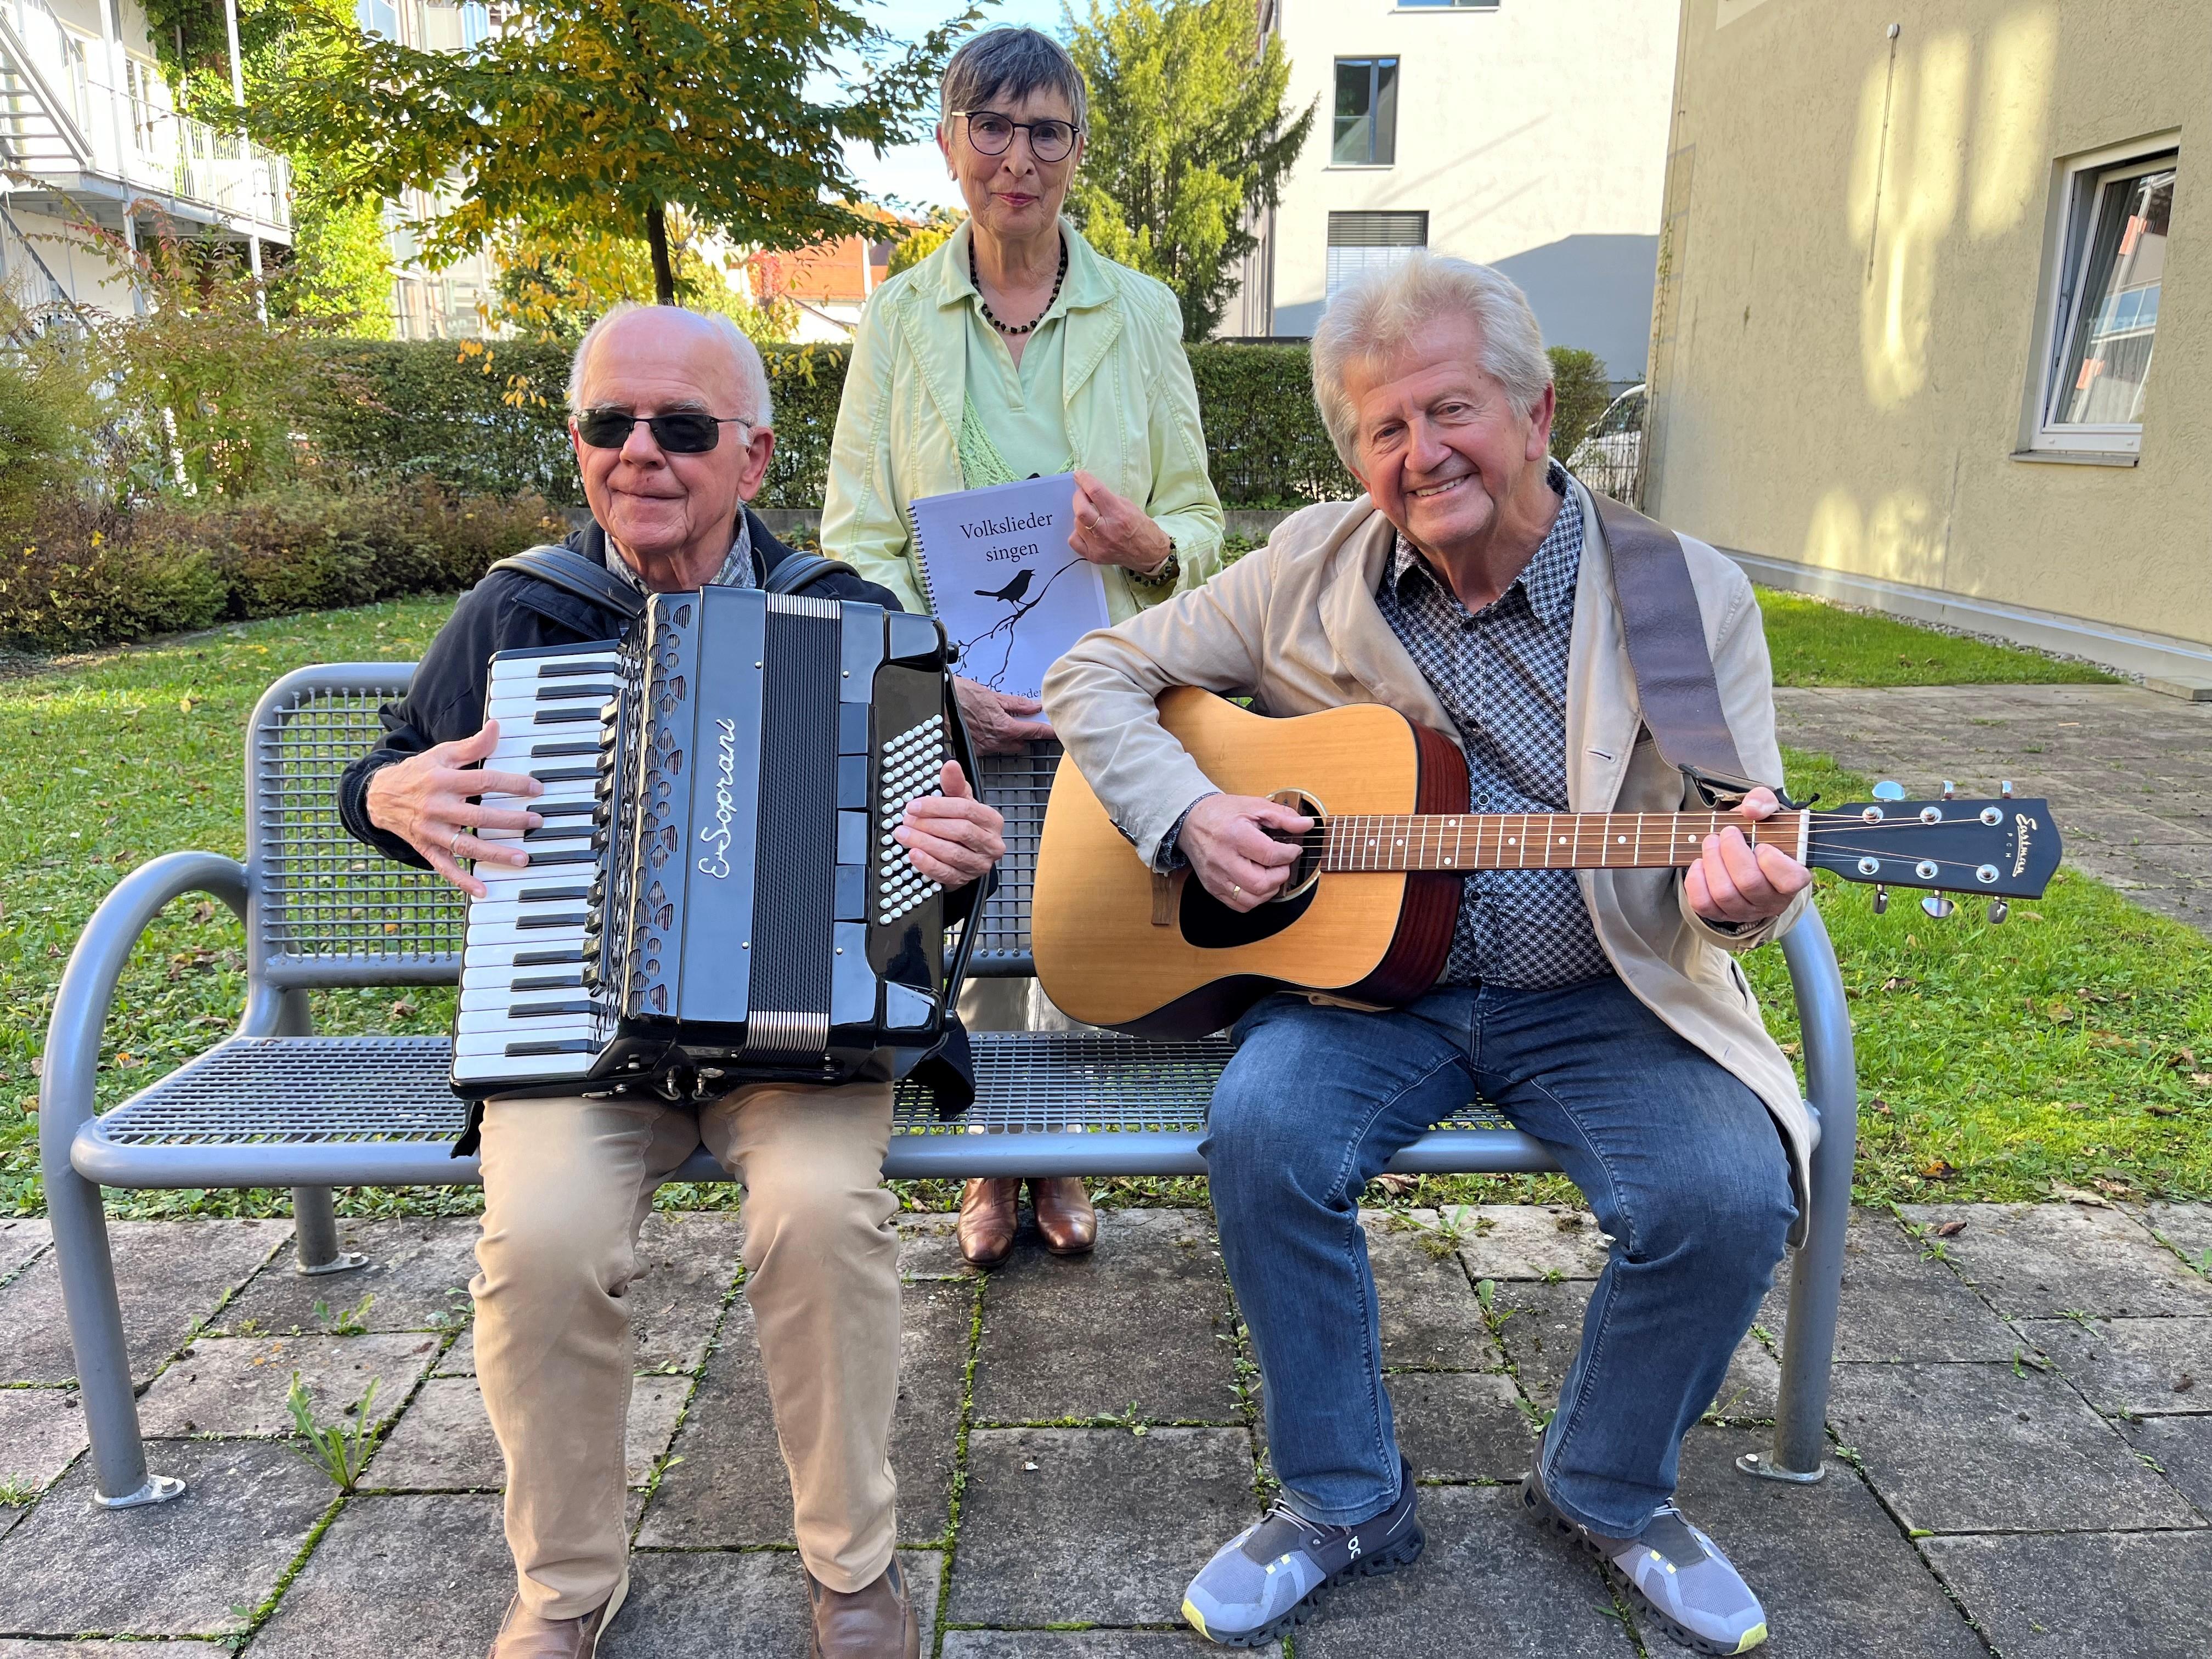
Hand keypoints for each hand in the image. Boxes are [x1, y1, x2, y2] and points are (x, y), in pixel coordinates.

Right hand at [363, 720, 541, 899]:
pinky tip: (482, 890)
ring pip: (466, 845)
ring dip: (495, 853)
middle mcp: (437, 807)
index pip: (484, 781)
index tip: (536, 789)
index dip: (512, 785)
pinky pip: (445, 867)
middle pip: (479, 816)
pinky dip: (463, 880)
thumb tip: (496, 727)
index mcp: (443, 781)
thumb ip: (472, 745)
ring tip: (522, 858)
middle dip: (511, 821)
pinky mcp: (426, 848)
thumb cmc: (417, 773)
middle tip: (536, 822)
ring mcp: (431, 831)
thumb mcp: (441, 754)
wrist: (379, 796)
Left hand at [897, 764, 1004, 887]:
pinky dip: (927, 864)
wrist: (968, 854)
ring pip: (952, 853)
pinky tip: (914, 854)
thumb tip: (950, 765)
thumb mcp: (962, 801)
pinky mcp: (965, 880)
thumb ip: (955, 784)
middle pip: (960, 831)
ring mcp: (979, 864)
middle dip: (929, 825)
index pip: (966, 810)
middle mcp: (991, 844)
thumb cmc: (964, 824)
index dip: (937, 807)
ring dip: (924, 843)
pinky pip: (946, 873)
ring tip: (904, 835)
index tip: (914, 806)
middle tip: (907, 821)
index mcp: (992, 821)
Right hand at [953, 674, 1053, 755]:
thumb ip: (1015, 704)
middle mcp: (996, 741)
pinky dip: (994, 739)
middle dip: (1025, 733)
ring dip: (1010, 737)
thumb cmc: (960, 697)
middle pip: (1022, 742)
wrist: (937, 705)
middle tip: (1025, 721)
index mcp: (1005, 727)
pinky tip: (988, 728)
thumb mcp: (992, 696)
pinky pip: (992, 747)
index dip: (1048, 731)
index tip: (1057, 732)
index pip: (1034, 732)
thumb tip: (1033, 706)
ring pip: (1007, 746)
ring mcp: (985, 748)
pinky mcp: (975, 751)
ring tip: (1003, 721)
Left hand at [1068, 470, 1171, 572]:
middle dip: (1078, 498)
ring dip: (1081, 516)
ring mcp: (1099, 546)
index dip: (1085, 480)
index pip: (1096, 492)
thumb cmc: (1141, 527)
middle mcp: (1108, 531)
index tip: (1079, 475)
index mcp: (1119, 515)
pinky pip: (1074, 540)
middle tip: (1082, 495)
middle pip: (1081, 510)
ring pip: (1077, 524)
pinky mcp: (1094, 556)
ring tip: (1091, 517)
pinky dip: (1078, 533)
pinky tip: (1087, 531)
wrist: (1149, 552)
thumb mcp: (1129, 506)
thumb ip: (1108, 498)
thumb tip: (1089, 490)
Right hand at [1178, 792, 1312, 912]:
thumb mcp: (1254, 805)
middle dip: (1280, 876)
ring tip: (1271, 874)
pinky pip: (1239, 905)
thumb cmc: (1222, 813)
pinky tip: (1258, 883)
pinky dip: (1255, 898)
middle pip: (1260, 883)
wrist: (1192, 821)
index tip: (1293, 849)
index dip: (1289, 854)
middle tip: (1282, 864)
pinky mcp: (1212, 887)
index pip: (1269, 855)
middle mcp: (1222, 859)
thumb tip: (1306, 825)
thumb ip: (1283, 816)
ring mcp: (1216, 877)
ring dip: (1269, 890)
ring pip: (1250, 899)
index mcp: (1234, 835)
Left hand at [1686, 786, 1812, 926]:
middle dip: (1731, 851)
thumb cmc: (1762, 834)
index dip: (1771, 860)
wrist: (1747, 852)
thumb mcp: (1768, 811)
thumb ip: (1764, 802)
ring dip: (1712, 862)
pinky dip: (1696, 881)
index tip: (1760, 843)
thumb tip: (1751, 809)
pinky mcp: (1722, 914)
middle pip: (1748, 882)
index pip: (1789, 879)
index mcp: (1793, 877)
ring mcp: (1746, 910)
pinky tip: (1699, 863)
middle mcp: (1772, 900)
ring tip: (1710, 842)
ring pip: (1724, 894)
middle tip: (1726, 833)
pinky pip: (1704, 904)